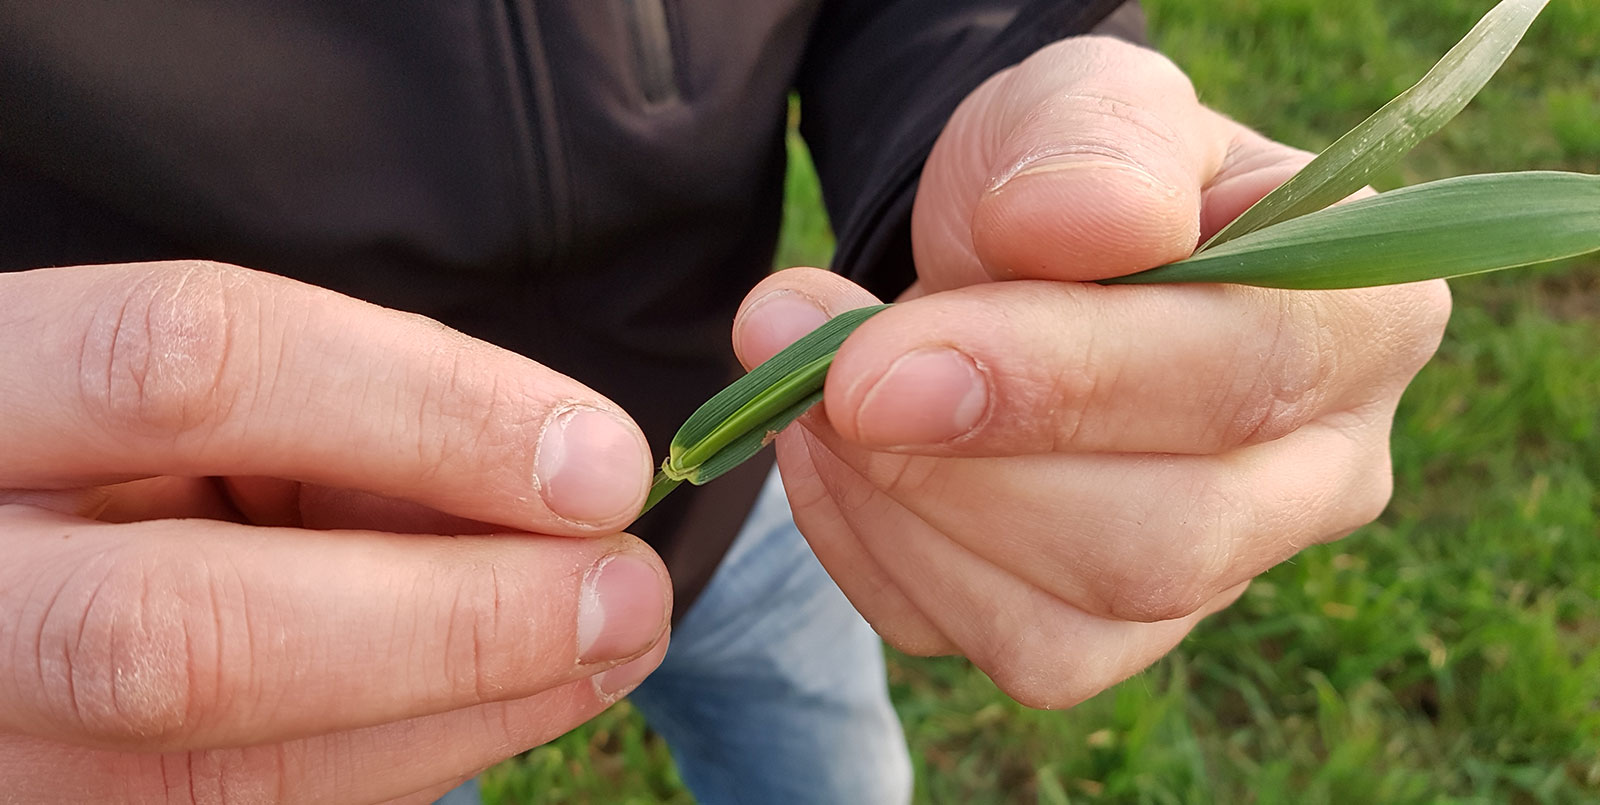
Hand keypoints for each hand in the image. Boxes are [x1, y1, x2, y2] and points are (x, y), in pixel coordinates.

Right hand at [0, 261, 668, 801]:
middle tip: (627, 597)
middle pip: (178, 637)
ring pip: (212, 780)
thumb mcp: (193, 387)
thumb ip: (340, 415)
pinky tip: (497, 699)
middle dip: (452, 624)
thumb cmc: (111, 442)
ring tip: (605, 648)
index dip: (426, 412)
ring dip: (461, 715)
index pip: (182, 368)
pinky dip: (403, 757)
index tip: (603, 459)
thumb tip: (562, 478)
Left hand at [733, 37, 1450, 707]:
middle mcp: (1323, 471)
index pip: (1236, 380)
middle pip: (1160, 546)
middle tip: (822, 376)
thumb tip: (1082, 224)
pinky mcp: (1109, 634)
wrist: (1016, 250)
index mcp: (1360, 316)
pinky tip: (840, 460)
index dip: (1053, 381)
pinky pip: (984, 645)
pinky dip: (879, 556)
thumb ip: (1094, 140)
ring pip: (1064, 631)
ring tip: (819, 391)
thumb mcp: (1082, 102)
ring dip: (902, 512)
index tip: (876, 360)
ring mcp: (1221, 573)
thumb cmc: (1073, 172)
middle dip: (958, 470)